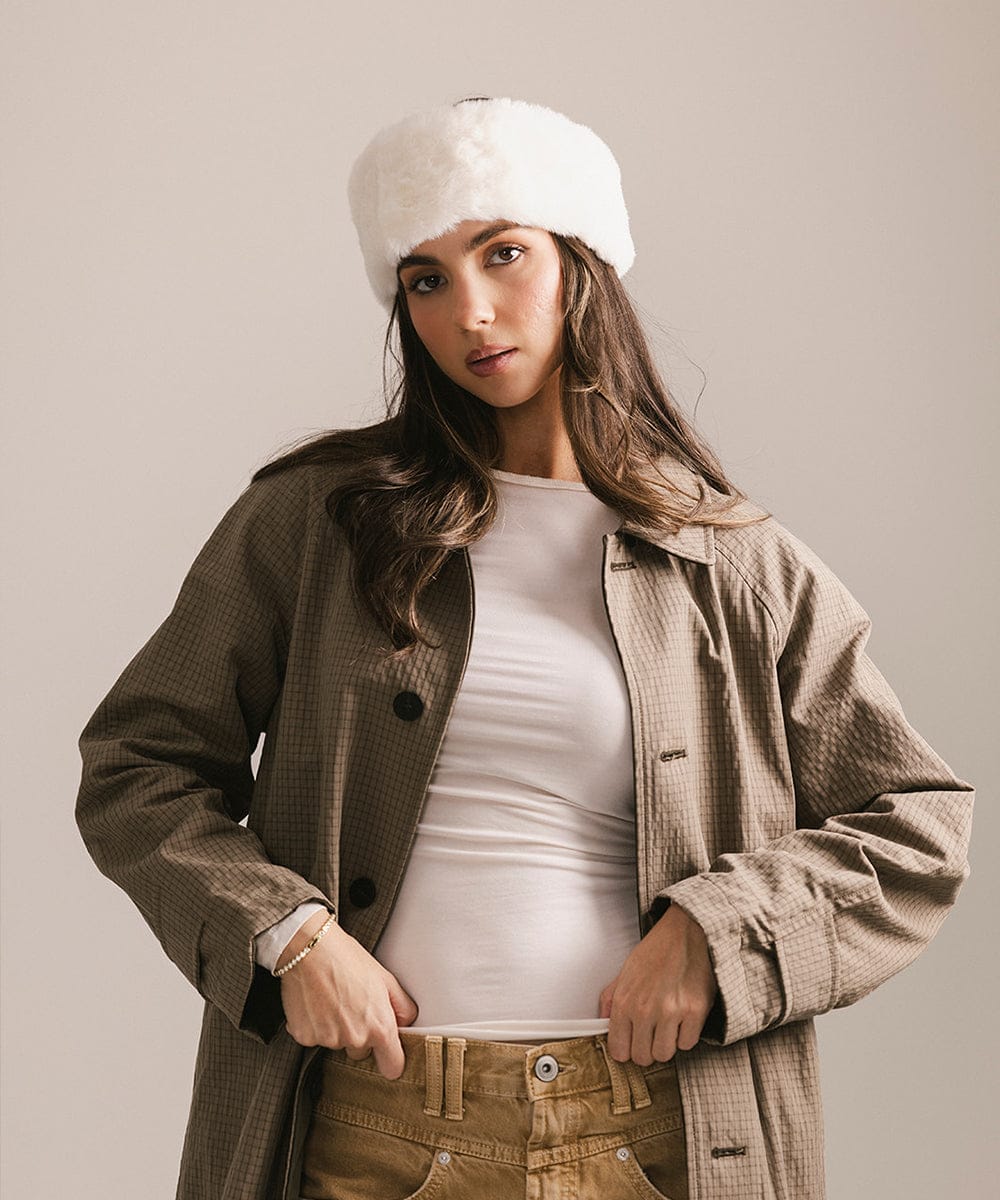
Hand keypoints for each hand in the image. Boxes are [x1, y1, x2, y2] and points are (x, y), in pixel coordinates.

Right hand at [278, 910, 417, 1079]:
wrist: (310, 949)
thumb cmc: (348, 959)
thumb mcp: (385, 978)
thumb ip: (401, 1006)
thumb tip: (407, 1022)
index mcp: (379, 1027)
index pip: (392, 1067)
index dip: (391, 1060)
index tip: (387, 1053)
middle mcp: (355, 1039)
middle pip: (361, 1052)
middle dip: (359, 1035)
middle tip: (352, 1005)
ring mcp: (328, 1040)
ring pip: (337, 1043)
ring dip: (336, 1029)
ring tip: (332, 999)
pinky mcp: (305, 1037)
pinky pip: (315, 1038)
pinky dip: (315, 1026)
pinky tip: (316, 1002)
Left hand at [599, 902, 716, 1064]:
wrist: (683, 933)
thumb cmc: (655, 952)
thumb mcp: (624, 972)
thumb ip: (610, 1000)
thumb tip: (602, 1023)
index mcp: (624, 1001)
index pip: (619, 1051)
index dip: (626, 1050)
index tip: (632, 1043)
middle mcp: (645, 1010)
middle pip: (643, 1057)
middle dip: (646, 1048)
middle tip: (651, 1033)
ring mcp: (671, 1012)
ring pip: (665, 1054)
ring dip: (666, 1044)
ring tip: (667, 1025)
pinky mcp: (695, 1011)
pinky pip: (687, 1043)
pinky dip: (685, 1035)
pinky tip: (682, 1019)